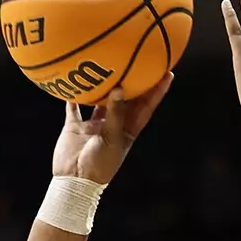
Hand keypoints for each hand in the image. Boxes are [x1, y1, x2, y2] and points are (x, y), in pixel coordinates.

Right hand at [50, 74, 172, 184]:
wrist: (74, 181)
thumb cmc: (99, 165)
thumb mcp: (112, 139)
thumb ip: (115, 114)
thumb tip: (119, 88)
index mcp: (128, 131)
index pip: (146, 107)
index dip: (158, 91)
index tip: (168, 73)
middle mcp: (112, 126)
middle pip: (126, 100)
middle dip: (133, 82)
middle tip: (139, 59)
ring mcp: (94, 126)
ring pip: (100, 101)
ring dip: (103, 85)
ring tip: (107, 63)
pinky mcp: (75, 127)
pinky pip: (74, 107)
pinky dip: (73, 95)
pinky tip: (72, 78)